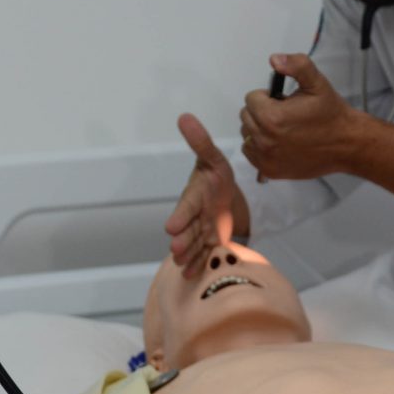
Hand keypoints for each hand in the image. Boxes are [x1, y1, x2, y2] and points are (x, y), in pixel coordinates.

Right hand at [165, 115, 251, 276]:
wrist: (224, 195)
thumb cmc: (216, 176)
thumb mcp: (214, 158)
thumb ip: (201, 142)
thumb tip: (185, 117)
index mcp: (194, 196)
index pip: (186, 206)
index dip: (180, 216)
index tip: (170, 227)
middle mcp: (194, 216)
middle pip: (188, 230)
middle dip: (183, 240)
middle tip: (176, 250)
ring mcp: (201, 231)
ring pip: (194, 245)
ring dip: (190, 256)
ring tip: (184, 266)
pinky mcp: (210, 242)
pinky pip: (204, 254)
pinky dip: (200, 265)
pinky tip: (192, 276)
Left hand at [239, 54, 365, 182]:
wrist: (346, 144)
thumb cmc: (331, 115)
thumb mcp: (317, 83)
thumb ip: (296, 66)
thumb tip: (275, 59)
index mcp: (272, 117)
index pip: (251, 98)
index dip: (267, 97)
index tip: (284, 102)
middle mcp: (265, 140)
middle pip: (246, 116)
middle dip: (262, 112)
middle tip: (285, 115)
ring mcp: (266, 157)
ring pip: (247, 134)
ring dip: (259, 129)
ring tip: (283, 129)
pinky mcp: (270, 170)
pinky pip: (251, 153)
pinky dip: (260, 146)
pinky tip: (280, 142)